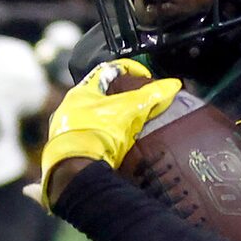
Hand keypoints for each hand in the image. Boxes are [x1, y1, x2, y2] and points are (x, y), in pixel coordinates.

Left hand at [37, 60, 182, 205]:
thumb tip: (173, 85)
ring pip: (94, 117)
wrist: (76, 170)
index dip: (129, 69)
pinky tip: (115, 146)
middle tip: (139, 103)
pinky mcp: (69, 150)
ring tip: (130, 126)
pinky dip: (104, 138)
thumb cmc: (97, 134)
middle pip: (100, 95)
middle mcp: (69, 108)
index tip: (144, 78)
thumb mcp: (128, 111)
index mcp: (80, 92)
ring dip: (111, 119)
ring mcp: (67, 129)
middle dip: (120, 98)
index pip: (107, 70)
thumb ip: (150, 96)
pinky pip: (90, 138)